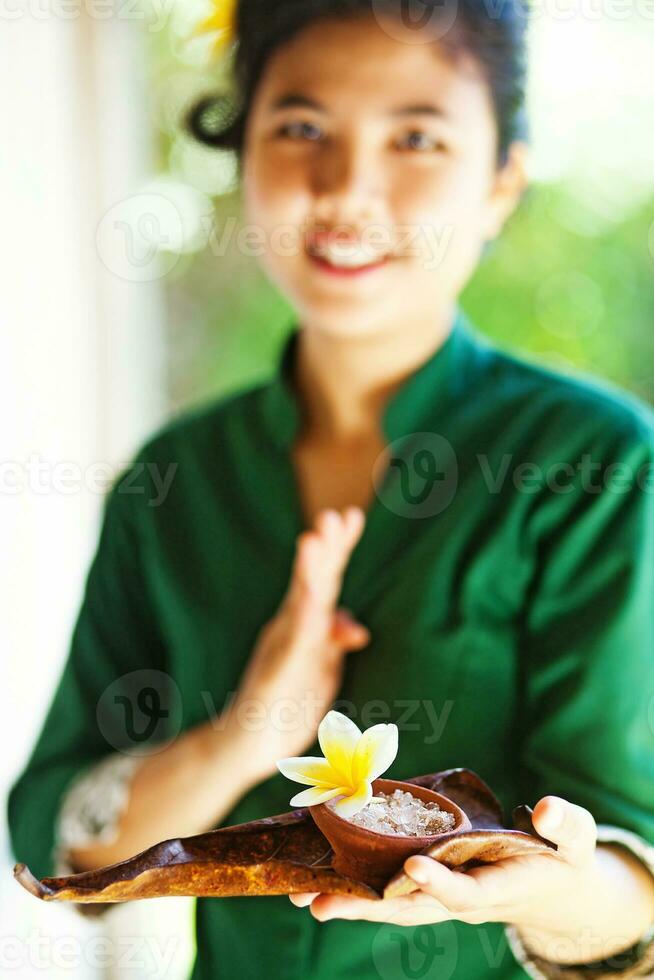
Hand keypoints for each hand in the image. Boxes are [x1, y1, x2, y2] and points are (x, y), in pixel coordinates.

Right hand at [229, 507, 368, 783]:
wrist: (246, 747)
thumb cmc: (286, 704)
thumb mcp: (320, 670)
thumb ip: (333, 642)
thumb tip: (356, 627)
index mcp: (305, 624)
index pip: (325, 578)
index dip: (338, 547)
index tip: (352, 515)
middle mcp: (291, 628)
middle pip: (313, 581)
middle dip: (326, 548)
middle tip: (336, 514)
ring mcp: (281, 649)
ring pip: (299, 606)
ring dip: (308, 573)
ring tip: (313, 539)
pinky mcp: (274, 676)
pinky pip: (292, 647)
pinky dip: (301, 622)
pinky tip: (310, 602)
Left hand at [288, 796, 646, 961]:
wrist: (549, 883)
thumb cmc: (562, 854)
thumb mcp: (574, 838)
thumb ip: (565, 824)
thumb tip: (545, 809)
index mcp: (496, 888)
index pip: (463, 893)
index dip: (439, 882)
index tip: (414, 865)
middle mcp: (459, 898)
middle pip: (408, 907)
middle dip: (365, 907)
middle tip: (320, 904)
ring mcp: (438, 894)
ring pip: (389, 902)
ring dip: (347, 902)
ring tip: (302, 897)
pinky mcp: (425, 881)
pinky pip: (385, 886)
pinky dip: (353, 885)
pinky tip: (317, 877)